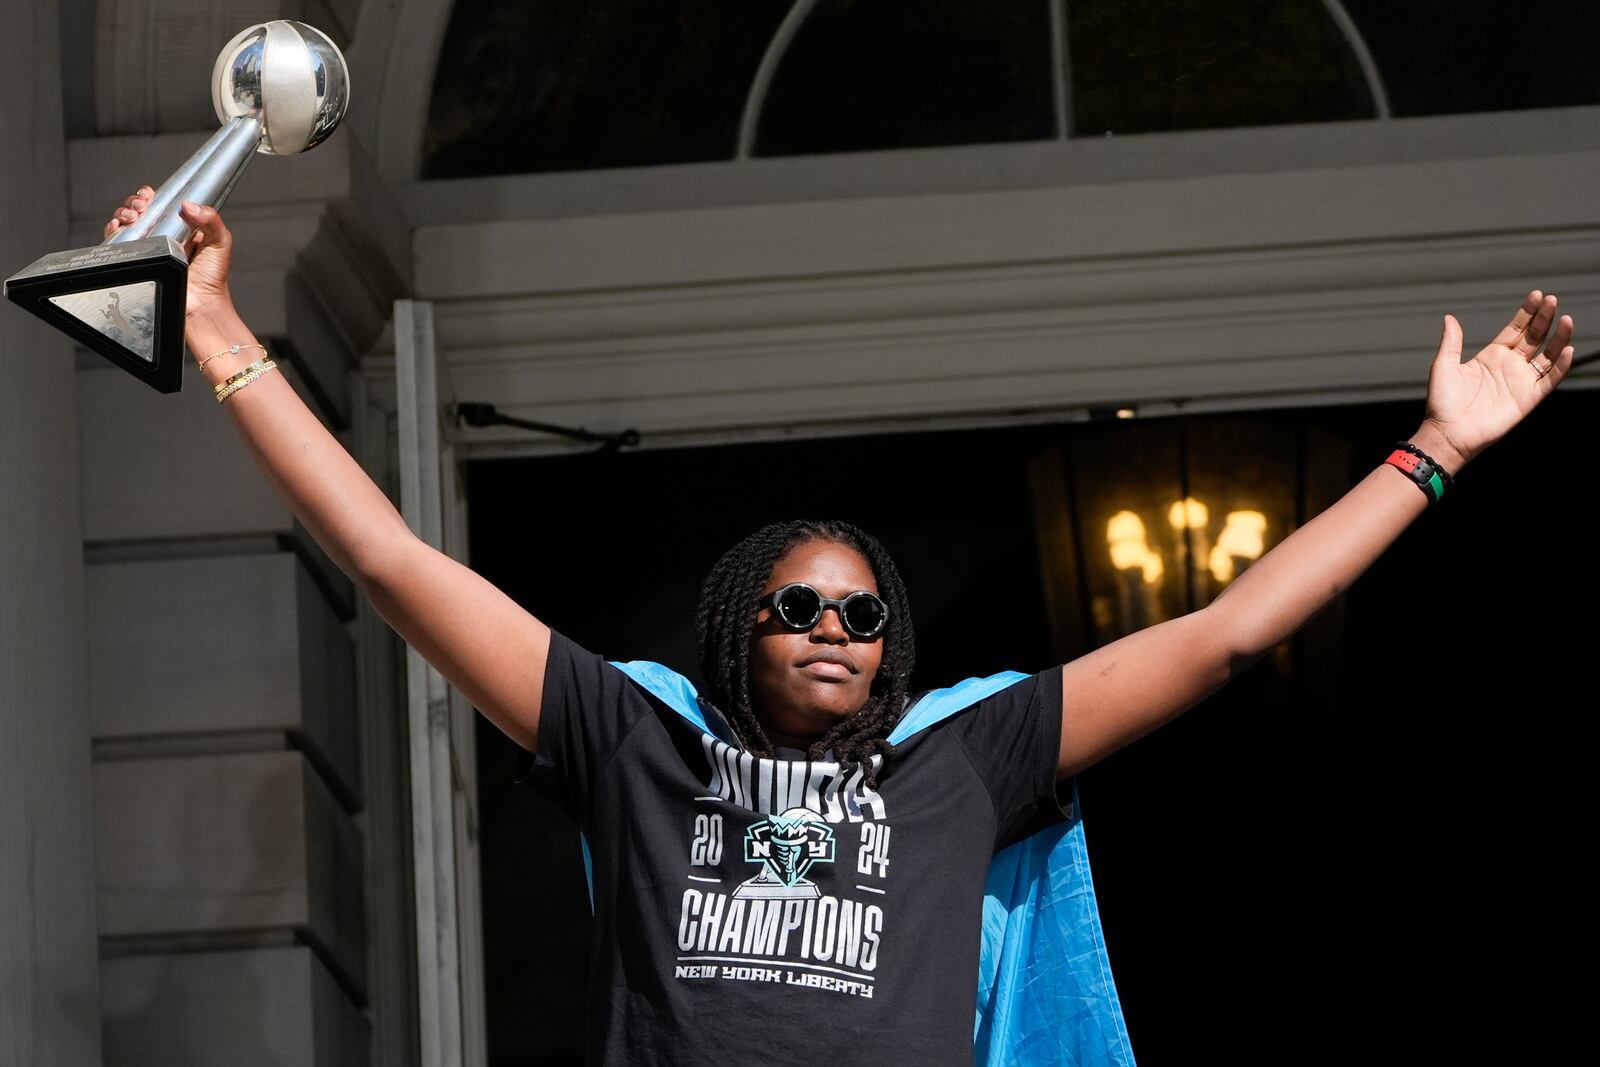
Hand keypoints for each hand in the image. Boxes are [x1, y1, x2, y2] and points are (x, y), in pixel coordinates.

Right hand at [103, 185, 234, 323]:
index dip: (153, 197)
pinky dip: (113, 230)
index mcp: (182, 229)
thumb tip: (188, 204)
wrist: (199, 306)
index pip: (162, 206)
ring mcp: (148, 249)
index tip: (150, 195)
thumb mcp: (220, 243)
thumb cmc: (212, 280)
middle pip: (140, 211)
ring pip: (126, 223)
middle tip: (141, 206)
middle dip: (135, 202)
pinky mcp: (137, 261)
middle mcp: (163, 237)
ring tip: (133, 216)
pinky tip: (120, 226)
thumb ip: (211, 220)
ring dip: (124, 213)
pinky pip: (117, 242)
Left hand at [1416, 291, 1574, 470]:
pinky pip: (1550, 380)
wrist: (1448, 432)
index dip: (1527, 313)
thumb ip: (1452, 341)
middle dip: (1544, 318)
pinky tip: (1567, 349)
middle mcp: (1509, 366)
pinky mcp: (1528, 399)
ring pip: (1547, 355)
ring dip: (1559, 338)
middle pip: (1534, 337)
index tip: (1538, 295)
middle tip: (1552, 300)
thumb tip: (1450, 317)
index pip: (1516, 329)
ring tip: (1566, 319)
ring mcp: (1521, 382)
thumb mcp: (1443, 365)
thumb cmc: (1442, 402)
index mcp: (1491, 356)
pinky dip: (1561, 366)